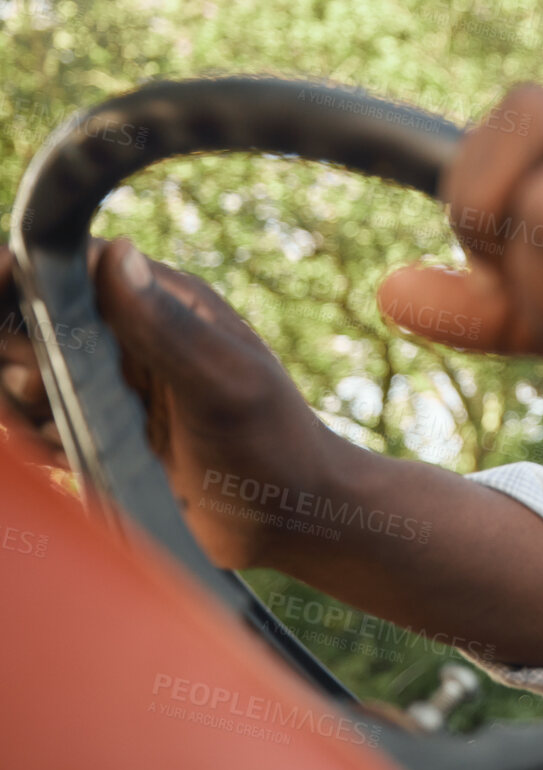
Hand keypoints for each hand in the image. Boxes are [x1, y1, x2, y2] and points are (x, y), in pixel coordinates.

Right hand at [0, 238, 342, 568]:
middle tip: (45, 391)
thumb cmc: (273, 441)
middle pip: (28, 321)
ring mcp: (108, 387)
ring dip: (20, 404)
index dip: (24, 278)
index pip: (69, 267)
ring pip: (21, 377)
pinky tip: (69, 458)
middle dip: (16, 352)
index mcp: (159, 303)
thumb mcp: (225, 381)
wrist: (287, 516)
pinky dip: (36, 442)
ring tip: (61, 430)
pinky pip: (36, 427)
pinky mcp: (98, 434)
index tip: (8, 296)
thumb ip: (169, 326)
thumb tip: (118, 253)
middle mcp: (126, 337)